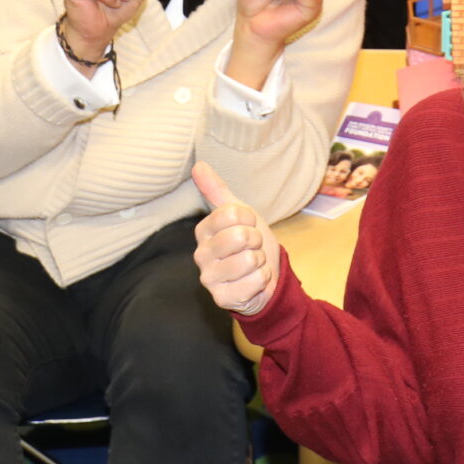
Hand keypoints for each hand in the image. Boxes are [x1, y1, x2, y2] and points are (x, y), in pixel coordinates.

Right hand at [191, 163, 280, 316]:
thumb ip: (217, 190)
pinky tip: (253, 282)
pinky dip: (262, 279)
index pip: (233, 213)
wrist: (265, 277)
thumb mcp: (239, 214)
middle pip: (241, 236)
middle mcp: (200, 254)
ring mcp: (209, 278)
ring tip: (252, 265)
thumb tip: (198, 165)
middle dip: (257, 241)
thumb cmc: (250, 244)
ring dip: (260, 262)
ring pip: (249, 259)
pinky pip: (255, 281)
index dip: (250, 219)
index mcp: (203, 231)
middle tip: (252, 248)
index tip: (248, 227)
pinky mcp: (222, 298)